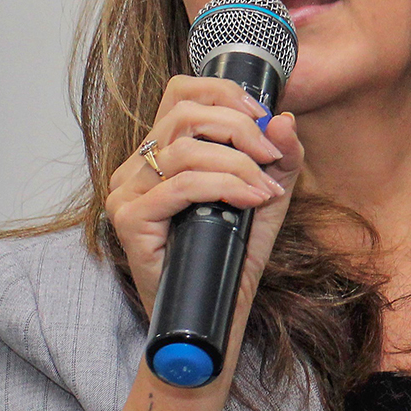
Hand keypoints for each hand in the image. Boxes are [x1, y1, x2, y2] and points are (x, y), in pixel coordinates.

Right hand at [106, 74, 303, 317]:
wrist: (213, 316)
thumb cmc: (230, 257)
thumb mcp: (265, 200)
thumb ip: (280, 160)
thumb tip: (284, 119)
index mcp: (160, 154)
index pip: (179, 94)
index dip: (222, 94)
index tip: (261, 116)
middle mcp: (136, 167)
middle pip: (183, 114)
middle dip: (237, 128)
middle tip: (271, 155)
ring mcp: (127, 193)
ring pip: (185, 151)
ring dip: (238, 165)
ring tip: (266, 190)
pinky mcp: (130, 220)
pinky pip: (180, 187)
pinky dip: (225, 187)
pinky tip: (252, 200)